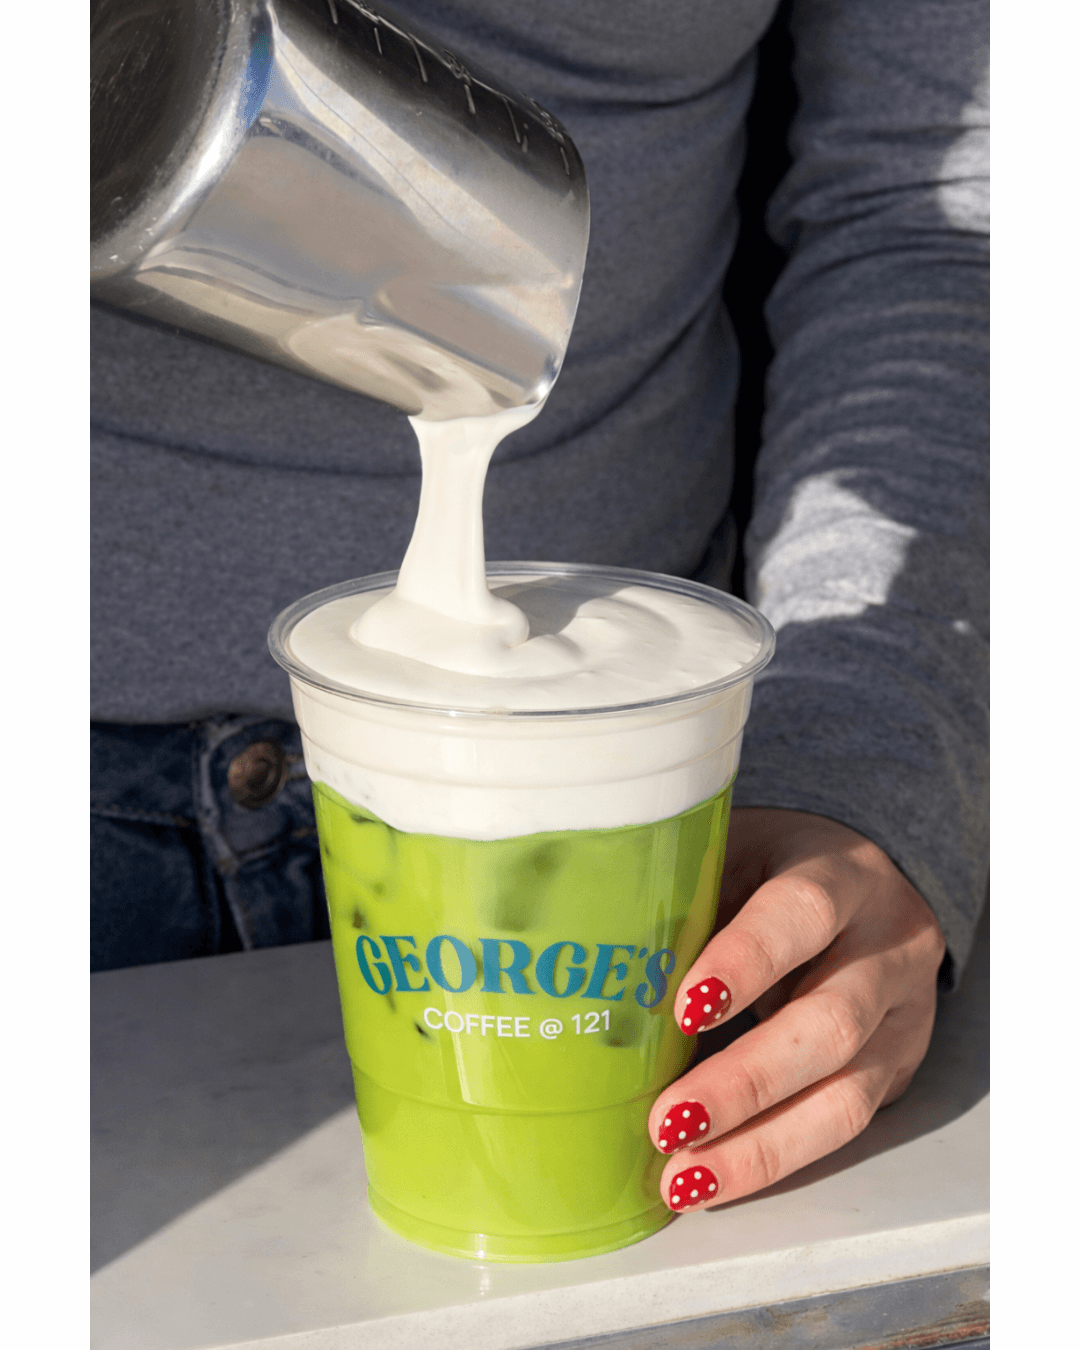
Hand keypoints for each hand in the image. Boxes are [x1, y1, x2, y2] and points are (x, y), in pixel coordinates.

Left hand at [649, 807, 945, 1210]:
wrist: (862, 889)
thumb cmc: (769, 871)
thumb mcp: (730, 857)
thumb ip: (680, 903)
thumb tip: (588, 965)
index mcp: (839, 874)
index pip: (802, 913)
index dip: (746, 962)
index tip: (683, 1010)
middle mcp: (888, 945)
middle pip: (830, 1023)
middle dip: (744, 1082)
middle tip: (668, 1122)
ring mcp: (902, 1015)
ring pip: (847, 1095)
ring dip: (759, 1146)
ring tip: (685, 1176)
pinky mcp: (896, 1069)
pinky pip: (843, 1126)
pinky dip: (774, 1158)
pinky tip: (714, 1179)